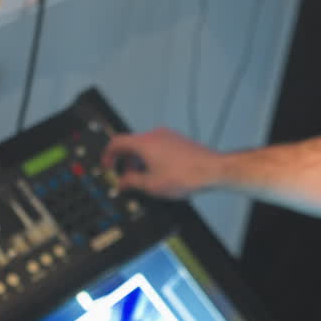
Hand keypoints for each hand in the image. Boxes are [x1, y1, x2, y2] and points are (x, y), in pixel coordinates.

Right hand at [101, 128, 223, 199]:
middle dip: (125, 162)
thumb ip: (131, 182)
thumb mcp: (151, 185)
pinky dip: (151, 158)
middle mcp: (155, 135)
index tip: (107, 165)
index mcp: (144, 143)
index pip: (116, 142)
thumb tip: (122, 182)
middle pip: (131, 144)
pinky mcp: (178, 141)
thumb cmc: (187, 175)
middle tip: (124, 177)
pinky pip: (157, 147)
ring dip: (139, 161)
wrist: (213, 170)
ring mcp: (168, 136)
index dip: (107, 155)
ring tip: (143, 179)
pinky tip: (158, 173)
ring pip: (145, 146)